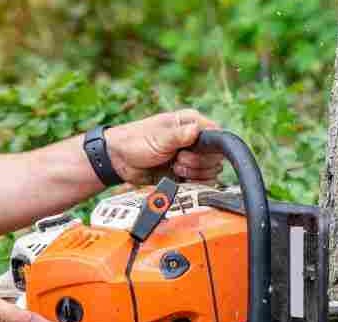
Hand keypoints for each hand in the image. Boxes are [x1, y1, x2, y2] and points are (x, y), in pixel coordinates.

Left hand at [104, 109, 224, 184]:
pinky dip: (192, 183)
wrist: (120, 161)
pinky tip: (178, 177)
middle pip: (216, 157)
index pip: (217, 135)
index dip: (209, 147)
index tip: (192, 150)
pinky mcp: (187, 173)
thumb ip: (178, 136)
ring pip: (211, 171)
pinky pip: (202, 182)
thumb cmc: (135, 141)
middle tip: (178, 159)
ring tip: (174, 167)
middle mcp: (195, 139)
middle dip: (198, 163)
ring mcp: (192, 157)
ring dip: (193, 173)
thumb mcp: (158, 138)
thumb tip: (196, 130)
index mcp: (191, 123)